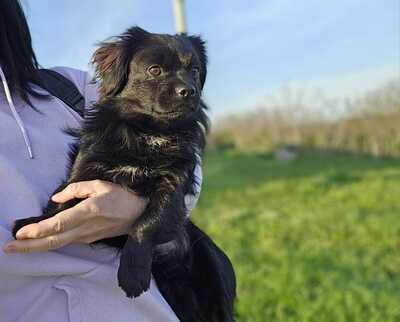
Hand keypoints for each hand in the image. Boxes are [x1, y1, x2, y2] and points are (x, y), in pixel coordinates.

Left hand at [3, 180, 146, 252]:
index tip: (21, 234)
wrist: (141, 213)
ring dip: (36, 247)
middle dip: (29, 247)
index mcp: (89, 211)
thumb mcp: (100, 185)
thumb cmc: (122, 196)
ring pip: (59, 245)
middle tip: (8, 248)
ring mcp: (88, 237)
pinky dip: (49, 243)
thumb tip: (55, 199)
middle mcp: (86, 228)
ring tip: (18, 246)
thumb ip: (76, 189)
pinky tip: (38, 242)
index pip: (59, 225)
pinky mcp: (90, 240)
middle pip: (54, 241)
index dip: (38, 231)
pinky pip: (66, 242)